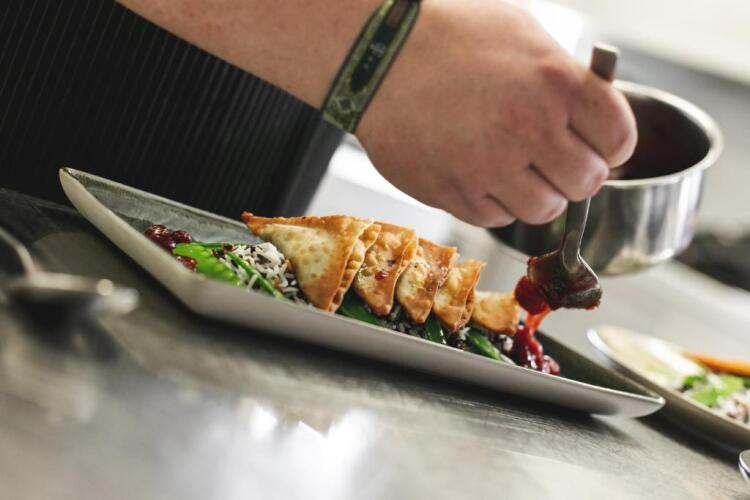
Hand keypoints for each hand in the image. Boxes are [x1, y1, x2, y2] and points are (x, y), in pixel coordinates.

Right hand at [357, 0, 636, 226]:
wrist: (377, 56)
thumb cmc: (448, 37)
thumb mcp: (522, 35)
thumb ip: (565, 79)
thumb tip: (591, 117)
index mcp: (556, 84)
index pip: (620, 140)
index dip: (612, 146)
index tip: (599, 146)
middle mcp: (528, 130)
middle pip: (587, 183)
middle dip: (576, 174)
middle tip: (555, 160)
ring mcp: (488, 167)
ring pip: (542, 210)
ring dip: (536, 194)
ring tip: (512, 167)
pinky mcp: (452, 193)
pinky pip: (494, 218)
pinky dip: (493, 201)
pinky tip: (476, 170)